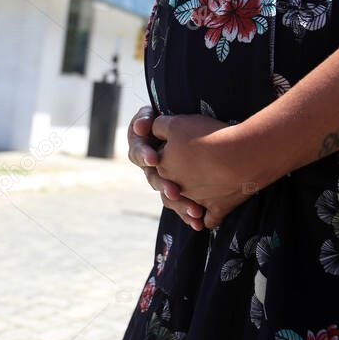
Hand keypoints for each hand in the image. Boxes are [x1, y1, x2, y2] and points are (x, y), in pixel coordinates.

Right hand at [126, 106, 206, 230]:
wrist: (196, 134)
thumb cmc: (173, 122)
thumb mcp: (161, 118)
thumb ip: (148, 120)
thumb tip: (140, 127)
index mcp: (142, 149)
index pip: (139, 153)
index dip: (145, 155)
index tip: (153, 159)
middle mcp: (151, 168)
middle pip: (154, 179)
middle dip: (164, 185)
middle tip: (174, 191)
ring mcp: (165, 181)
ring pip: (168, 196)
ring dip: (180, 203)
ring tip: (195, 210)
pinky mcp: (178, 191)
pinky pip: (181, 206)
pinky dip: (188, 214)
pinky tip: (199, 221)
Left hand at [152, 114, 265, 229]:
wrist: (240, 154)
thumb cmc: (207, 137)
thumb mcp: (177, 123)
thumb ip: (158, 126)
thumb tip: (148, 128)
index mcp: (164, 166)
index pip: (160, 160)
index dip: (169, 151)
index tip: (182, 145)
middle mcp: (176, 187)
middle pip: (172, 184)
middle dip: (177, 180)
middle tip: (189, 169)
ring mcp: (197, 201)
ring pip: (188, 205)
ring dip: (189, 204)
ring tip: (196, 196)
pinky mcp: (217, 209)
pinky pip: (209, 219)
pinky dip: (207, 218)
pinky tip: (208, 215)